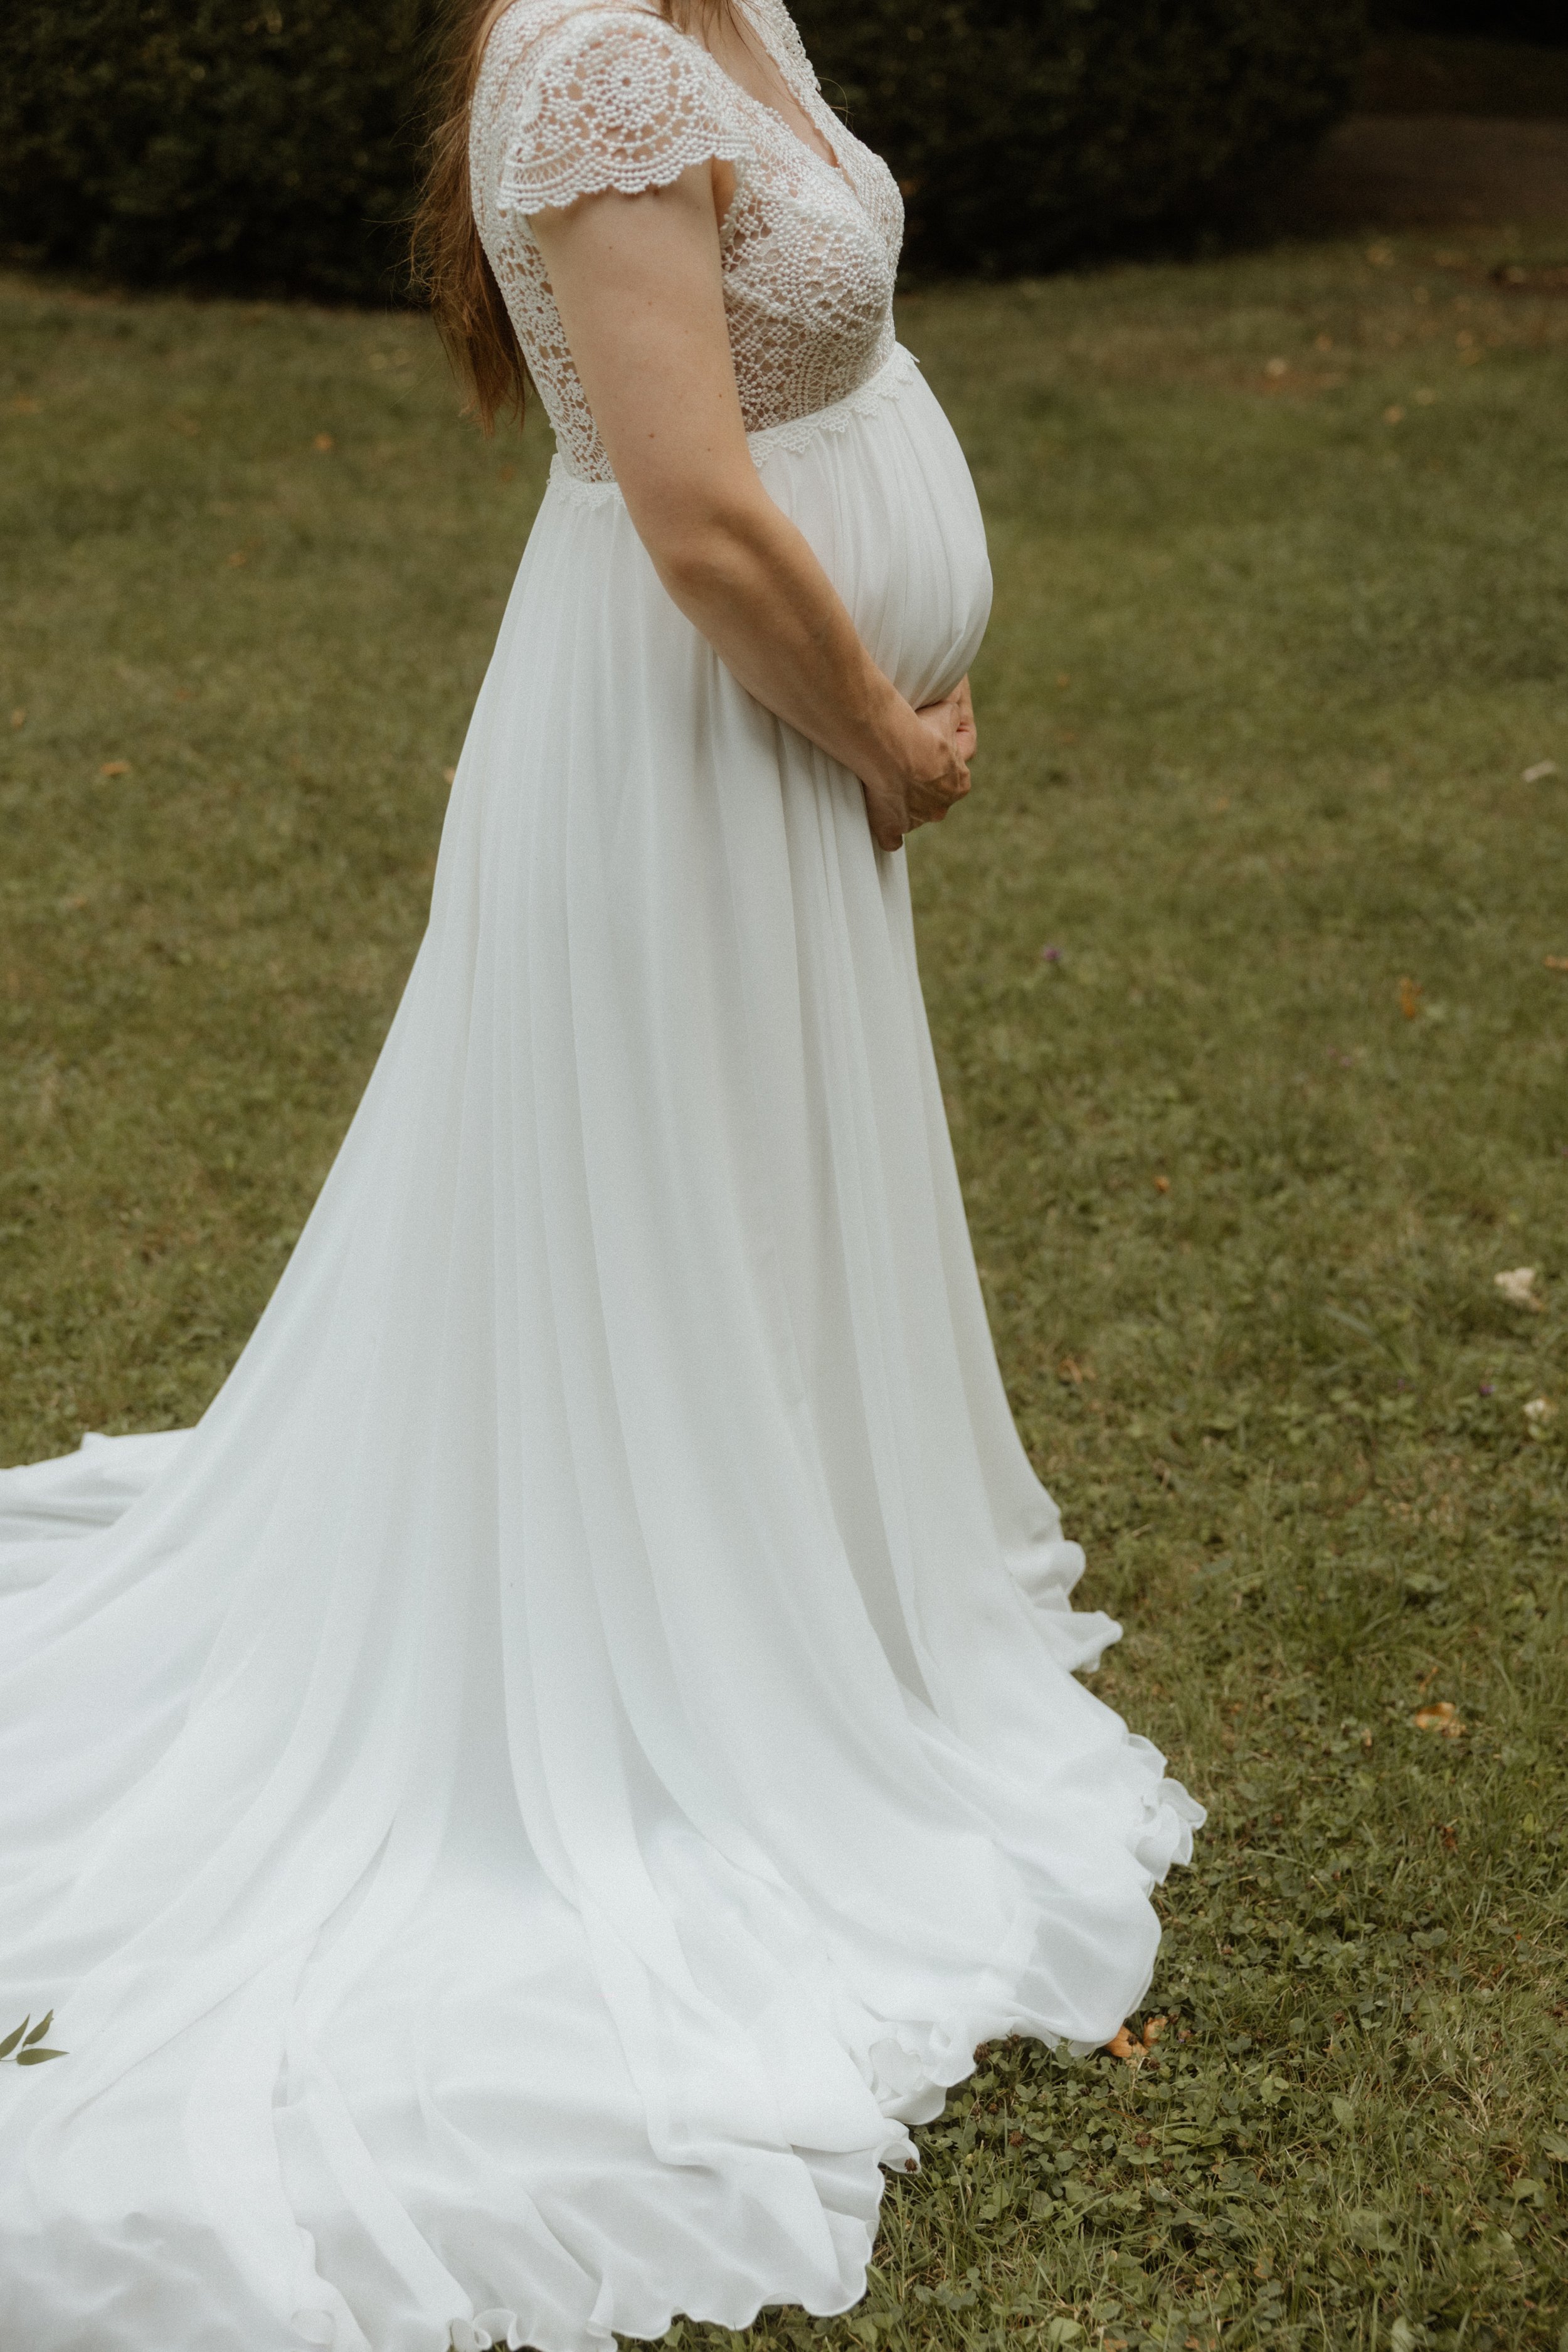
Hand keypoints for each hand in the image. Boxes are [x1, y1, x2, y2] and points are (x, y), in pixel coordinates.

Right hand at [859, 677, 976, 852]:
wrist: (893, 750)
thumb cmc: (921, 731)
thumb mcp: (946, 715)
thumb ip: (952, 717)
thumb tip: (952, 712)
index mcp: (959, 783)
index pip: (954, 777)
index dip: (939, 762)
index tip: (924, 749)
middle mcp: (940, 807)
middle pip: (933, 799)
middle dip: (922, 786)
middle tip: (903, 765)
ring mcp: (916, 820)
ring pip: (913, 816)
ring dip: (904, 804)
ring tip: (887, 782)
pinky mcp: (892, 827)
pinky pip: (891, 838)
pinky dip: (888, 833)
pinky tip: (882, 824)